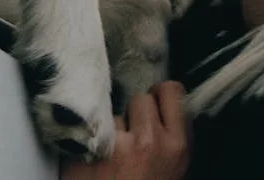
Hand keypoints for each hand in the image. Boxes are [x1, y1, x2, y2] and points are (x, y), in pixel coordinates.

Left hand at [60, 81, 190, 179]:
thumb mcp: (175, 173)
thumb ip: (173, 141)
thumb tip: (165, 111)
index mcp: (177, 147)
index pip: (172, 91)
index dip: (160, 95)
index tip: (154, 103)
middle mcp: (149, 140)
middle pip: (140, 98)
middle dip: (133, 114)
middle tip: (128, 135)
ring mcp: (115, 145)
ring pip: (112, 115)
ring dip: (110, 130)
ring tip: (109, 156)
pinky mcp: (87, 152)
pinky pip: (89, 131)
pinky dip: (88, 144)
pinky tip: (92, 163)